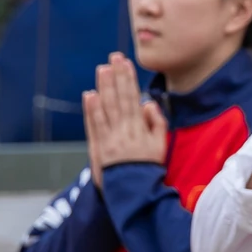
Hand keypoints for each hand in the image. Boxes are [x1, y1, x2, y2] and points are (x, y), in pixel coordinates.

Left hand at [83, 52, 166, 189]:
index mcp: (140, 130)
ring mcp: (109, 139)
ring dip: (103, 87)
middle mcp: (123, 132)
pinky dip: (91, 110)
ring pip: (106, 109)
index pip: (133, 99)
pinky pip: (94, 126)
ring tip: (101, 69)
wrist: (135, 193)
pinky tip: (90, 95)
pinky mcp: (98, 148)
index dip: (129, 80)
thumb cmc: (150, 169)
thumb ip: (156, 124)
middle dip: (116, 77)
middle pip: (119, 99)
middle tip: (113, 58)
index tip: (126, 63)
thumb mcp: (161, 146)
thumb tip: (147, 104)